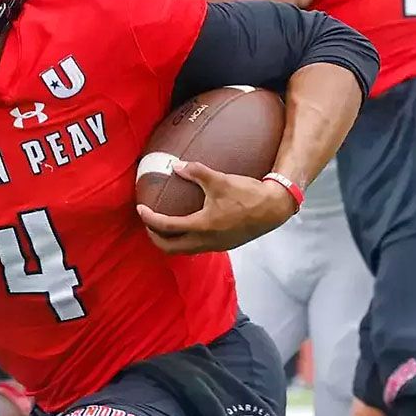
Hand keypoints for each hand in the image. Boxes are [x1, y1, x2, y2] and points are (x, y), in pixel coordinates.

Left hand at [136, 162, 297, 254]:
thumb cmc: (248, 194)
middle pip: (171, 248)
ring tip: (164, 226)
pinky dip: (186, 240)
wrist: (274, 208)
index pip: (166, 227)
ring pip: (185, 250)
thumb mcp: (220, 179)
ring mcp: (216, 246)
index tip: (140, 209)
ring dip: (171, 241)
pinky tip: (188, 225)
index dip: (149, 218)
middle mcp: (206, 241)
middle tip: (148, 223)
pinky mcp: (224, 244)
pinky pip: (197, 247)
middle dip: (155, 237)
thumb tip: (176, 166)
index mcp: (202, 226)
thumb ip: (196, 171)